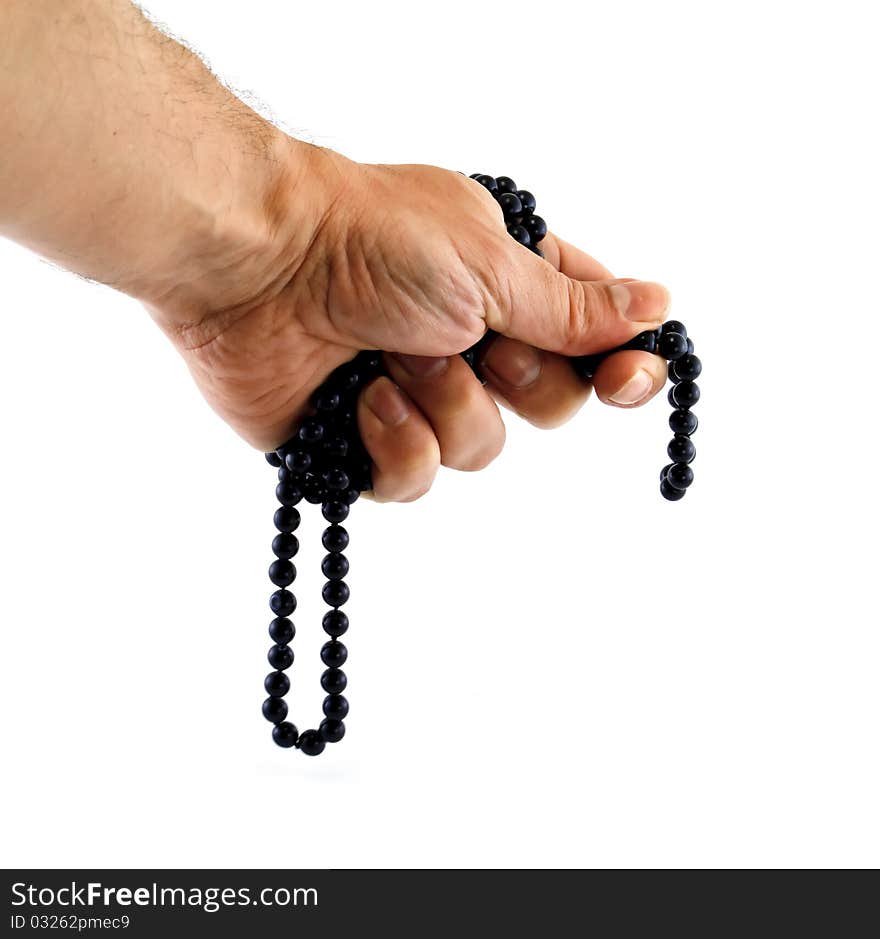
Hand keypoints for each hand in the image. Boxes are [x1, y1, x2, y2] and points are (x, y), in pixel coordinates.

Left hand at [151, 147, 670, 501]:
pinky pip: (417, 479)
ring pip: (484, 450)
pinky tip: (360, 399)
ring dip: (445, 403)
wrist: (257, 267)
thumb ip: (573, 306)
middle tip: (468, 338)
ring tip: (392, 356)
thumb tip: (656, 306)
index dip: (621, 367)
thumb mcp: (491, 264)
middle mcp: (472, 342)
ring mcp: (420, 394)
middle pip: (551, 406)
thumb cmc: (372, 241)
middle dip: (516, 379)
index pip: (593, 339)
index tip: (630, 381)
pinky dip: (395, 441)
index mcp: (508, 287)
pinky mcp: (366, 441)